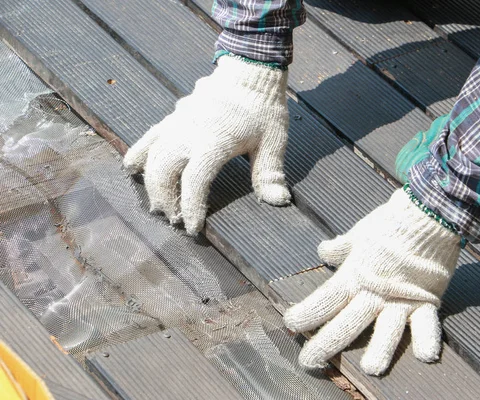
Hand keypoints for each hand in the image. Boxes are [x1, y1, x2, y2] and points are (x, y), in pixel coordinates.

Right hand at [123, 55, 290, 233]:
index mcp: (214, 143)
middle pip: (163, 173)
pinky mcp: (171, 118)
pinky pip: (147, 138)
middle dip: (166, 201)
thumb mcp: (273, 141)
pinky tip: (132, 170)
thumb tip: (278, 200)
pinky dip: (138, 155)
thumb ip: (270, 173)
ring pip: (151, 159)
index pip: (194, 183)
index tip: (194, 228)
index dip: (192, 208)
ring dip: (151, 185)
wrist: (248, 72)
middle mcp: (188, 134)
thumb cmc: (263, 109)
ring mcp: (176, 125)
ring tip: (161, 205)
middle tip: (175, 219)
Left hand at [284, 189, 460, 374]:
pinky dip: (428, 338)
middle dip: (326, 344)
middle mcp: (375, 292)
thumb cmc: (389, 223)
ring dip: (380, 349)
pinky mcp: (427, 299)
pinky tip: (425, 356)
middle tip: (309, 362)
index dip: (306, 313)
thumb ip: (340, 248)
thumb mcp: (358, 234)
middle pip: (347, 322)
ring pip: (387, 329)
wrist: (426, 212)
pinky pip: (428, 322)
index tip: (291, 324)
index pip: (325, 299)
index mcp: (355, 275)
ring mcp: (401, 298)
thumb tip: (324, 251)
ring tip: (371, 369)